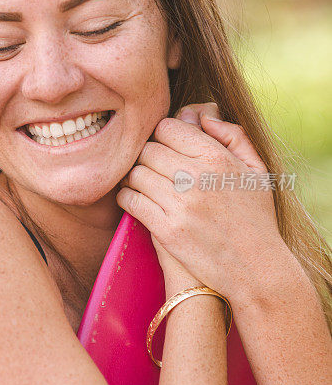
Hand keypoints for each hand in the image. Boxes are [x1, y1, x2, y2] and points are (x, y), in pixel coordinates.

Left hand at [116, 102, 283, 302]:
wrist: (255, 269)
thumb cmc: (256, 218)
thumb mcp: (257, 171)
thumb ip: (233, 135)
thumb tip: (201, 115)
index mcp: (217, 157)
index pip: (168, 127)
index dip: (163, 136)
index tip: (166, 148)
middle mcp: (197, 177)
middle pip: (148, 149)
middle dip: (147, 157)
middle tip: (151, 168)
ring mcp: (180, 204)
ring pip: (135, 174)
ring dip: (135, 178)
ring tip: (144, 185)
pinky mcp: (166, 229)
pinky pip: (130, 201)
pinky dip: (128, 198)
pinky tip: (137, 201)